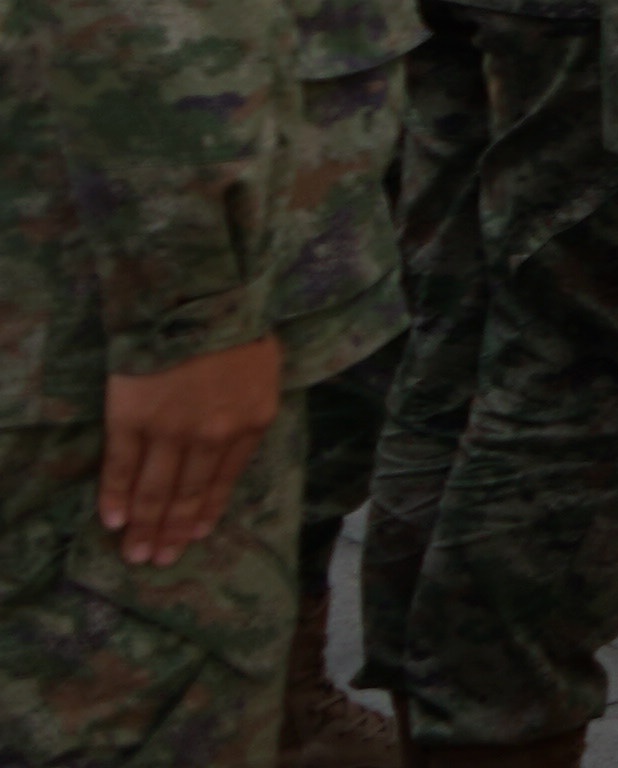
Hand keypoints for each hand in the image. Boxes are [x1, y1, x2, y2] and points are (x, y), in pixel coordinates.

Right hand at [99, 336, 277, 566]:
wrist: (198, 297)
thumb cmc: (235, 327)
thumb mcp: (264, 373)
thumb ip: (248, 412)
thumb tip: (231, 445)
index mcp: (251, 423)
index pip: (224, 482)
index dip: (205, 513)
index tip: (193, 539)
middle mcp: (212, 436)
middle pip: (188, 494)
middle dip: (171, 531)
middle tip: (157, 561)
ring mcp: (170, 430)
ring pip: (155, 491)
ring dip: (143, 526)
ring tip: (135, 554)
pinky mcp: (132, 420)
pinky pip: (122, 468)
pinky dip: (115, 497)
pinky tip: (112, 521)